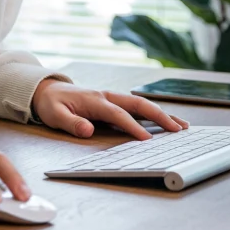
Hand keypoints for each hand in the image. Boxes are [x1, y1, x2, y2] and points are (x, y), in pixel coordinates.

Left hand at [31, 79, 189, 139]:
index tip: (147, 140)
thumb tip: (88, 130)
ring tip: (183, 126)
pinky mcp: (114, 103)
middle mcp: (108, 97)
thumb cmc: (51, 103)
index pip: (118, 114)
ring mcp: (113, 99)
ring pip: (142, 105)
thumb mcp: (54, 115)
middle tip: (178, 130)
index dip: (133, 127)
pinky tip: (168, 123)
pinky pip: (138, 109)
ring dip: (163, 114)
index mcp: (95, 100)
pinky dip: (155, 114)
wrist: (46, 89)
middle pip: (138, 105)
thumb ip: (71, 123)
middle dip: (160, 116)